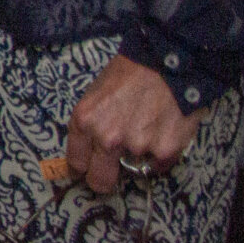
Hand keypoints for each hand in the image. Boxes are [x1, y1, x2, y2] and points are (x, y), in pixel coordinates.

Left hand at [67, 53, 203, 194]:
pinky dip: (163, 153)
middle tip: (110, 176)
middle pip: (100, 180)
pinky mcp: (164, 150)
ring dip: (141, 154)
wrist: (167, 61)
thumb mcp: (97, 94)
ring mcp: (136, 146)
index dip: (82, 169)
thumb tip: (91, 153)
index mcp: (84, 121)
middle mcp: (107, 137)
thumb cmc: (130, 74)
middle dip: (103, 181)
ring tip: (148, 125)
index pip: (76, 162)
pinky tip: (164, 130)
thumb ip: (93, 125)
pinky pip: (160, 164)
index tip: (87, 171)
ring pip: (135, 166)